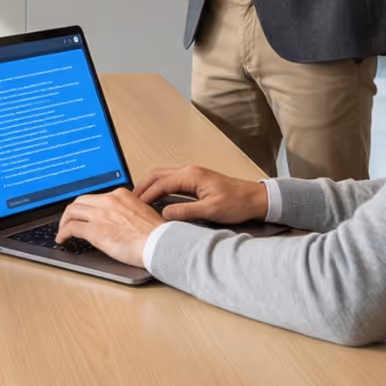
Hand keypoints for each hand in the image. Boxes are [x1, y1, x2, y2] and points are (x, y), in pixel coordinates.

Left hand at [54, 188, 163, 266]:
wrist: (160, 244)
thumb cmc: (156, 234)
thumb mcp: (142, 212)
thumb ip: (127, 211)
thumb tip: (118, 220)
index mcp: (120, 195)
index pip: (96, 197)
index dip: (86, 207)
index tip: (84, 214)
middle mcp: (108, 201)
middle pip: (80, 201)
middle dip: (72, 212)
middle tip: (69, 221)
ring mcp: (100, 215)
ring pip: (72, 212)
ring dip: (64, 222)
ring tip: (62, 231)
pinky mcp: (95, 231)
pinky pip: (71, 228)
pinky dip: (63, 233)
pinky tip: (62, 239)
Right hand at [133, 164, 267, 224]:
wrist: (255, 199)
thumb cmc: (238, 202)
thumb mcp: (211, 211)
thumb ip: (186, 211)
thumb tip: (164, 214)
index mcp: (191, 176)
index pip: (161, 183)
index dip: (146, 195)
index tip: (136, 205)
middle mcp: (190, 171)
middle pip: (157, 174)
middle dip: (143, 186)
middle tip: (131, 200)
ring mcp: (192, 173)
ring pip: (163, 175)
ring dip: (150, 185)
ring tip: (140, 199)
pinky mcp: (195, 179)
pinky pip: (171, 179)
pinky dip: (159, 186)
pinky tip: (157, 197)